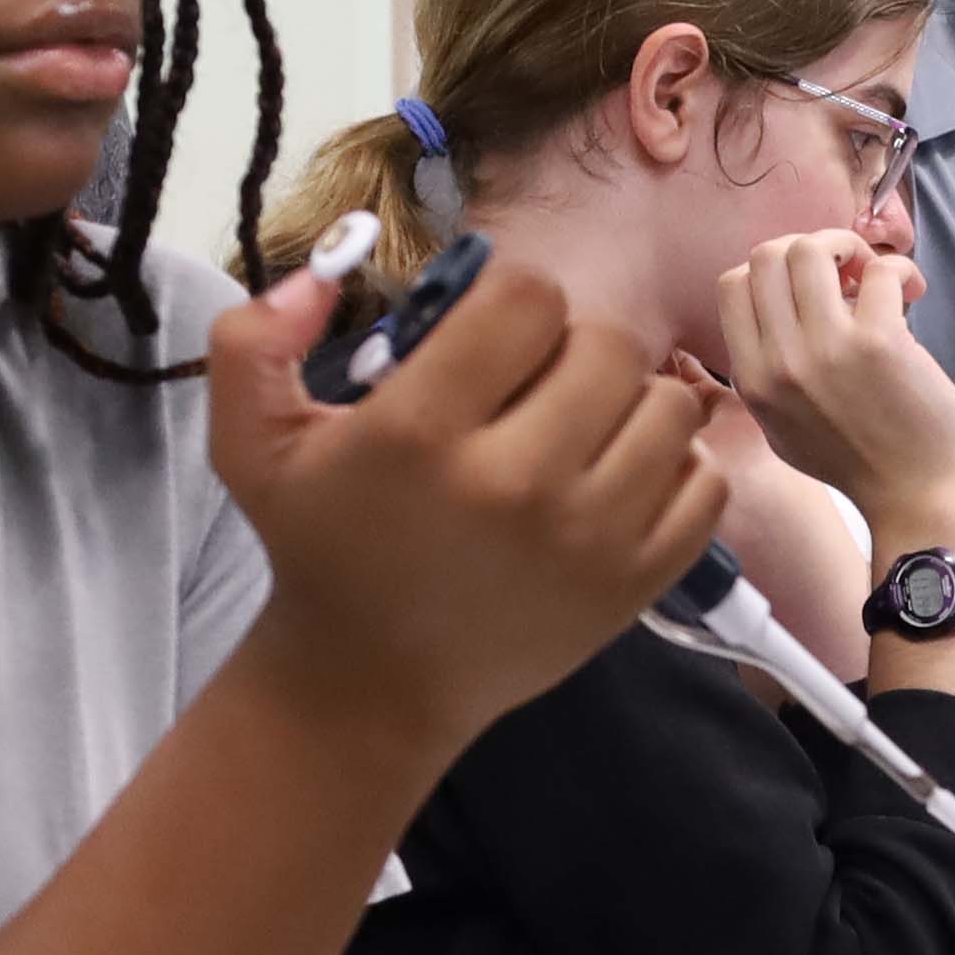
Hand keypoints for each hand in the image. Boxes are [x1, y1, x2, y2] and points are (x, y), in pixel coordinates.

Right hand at [204, 250, 730, 765]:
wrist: (372, 682)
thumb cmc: (320, 546)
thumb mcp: (251, 442)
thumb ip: (253, 340)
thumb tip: (324, 271)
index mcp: (421, 433)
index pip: (527, 299)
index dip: (510, 304)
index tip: (488, 344)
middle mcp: (515, 483)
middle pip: (608, 346)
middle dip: (571, 350)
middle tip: (534, 389)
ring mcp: (588, 540)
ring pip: (668, 407)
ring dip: (629, 404)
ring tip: (578, 431)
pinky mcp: (635, 585)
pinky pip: (704, 483)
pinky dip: (673, 470)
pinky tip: (618, 479)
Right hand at [705, 233, 954, 544]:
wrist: (920, 502)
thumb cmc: (862, 467)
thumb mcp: (783, 429)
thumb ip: (768, 375)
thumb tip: (779, 313)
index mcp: (753, 379)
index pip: (732, 285)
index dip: (773, 270)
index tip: (811, 287)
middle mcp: (779, 362)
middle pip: (767, 255)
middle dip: (811, 248)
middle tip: (848, 273)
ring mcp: (826, 350)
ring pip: (811, 249)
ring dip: (850, 248)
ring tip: (876, 277)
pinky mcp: (879, 344)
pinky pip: (879, 271)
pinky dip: (898, 271)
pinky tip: (912, 293)